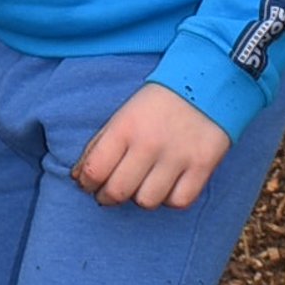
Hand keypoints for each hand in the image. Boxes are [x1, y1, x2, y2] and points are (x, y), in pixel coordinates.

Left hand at [73, 83, 229, 210]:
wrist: (205, 83)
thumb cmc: (157, 103)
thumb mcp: (122, 114)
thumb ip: (99, 145)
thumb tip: (79, 177)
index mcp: (125, 127)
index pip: (95, 170)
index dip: (86, 183)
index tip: (89, 184)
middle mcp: (149, 144)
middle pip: (118, 191)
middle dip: (107, 197)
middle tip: (109, 193)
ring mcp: (177, 156)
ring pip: (147, 201)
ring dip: (139, 197)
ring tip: (141, 185)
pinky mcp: (202, 166)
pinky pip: (178, 201)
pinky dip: (169, 199)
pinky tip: (167, 186)